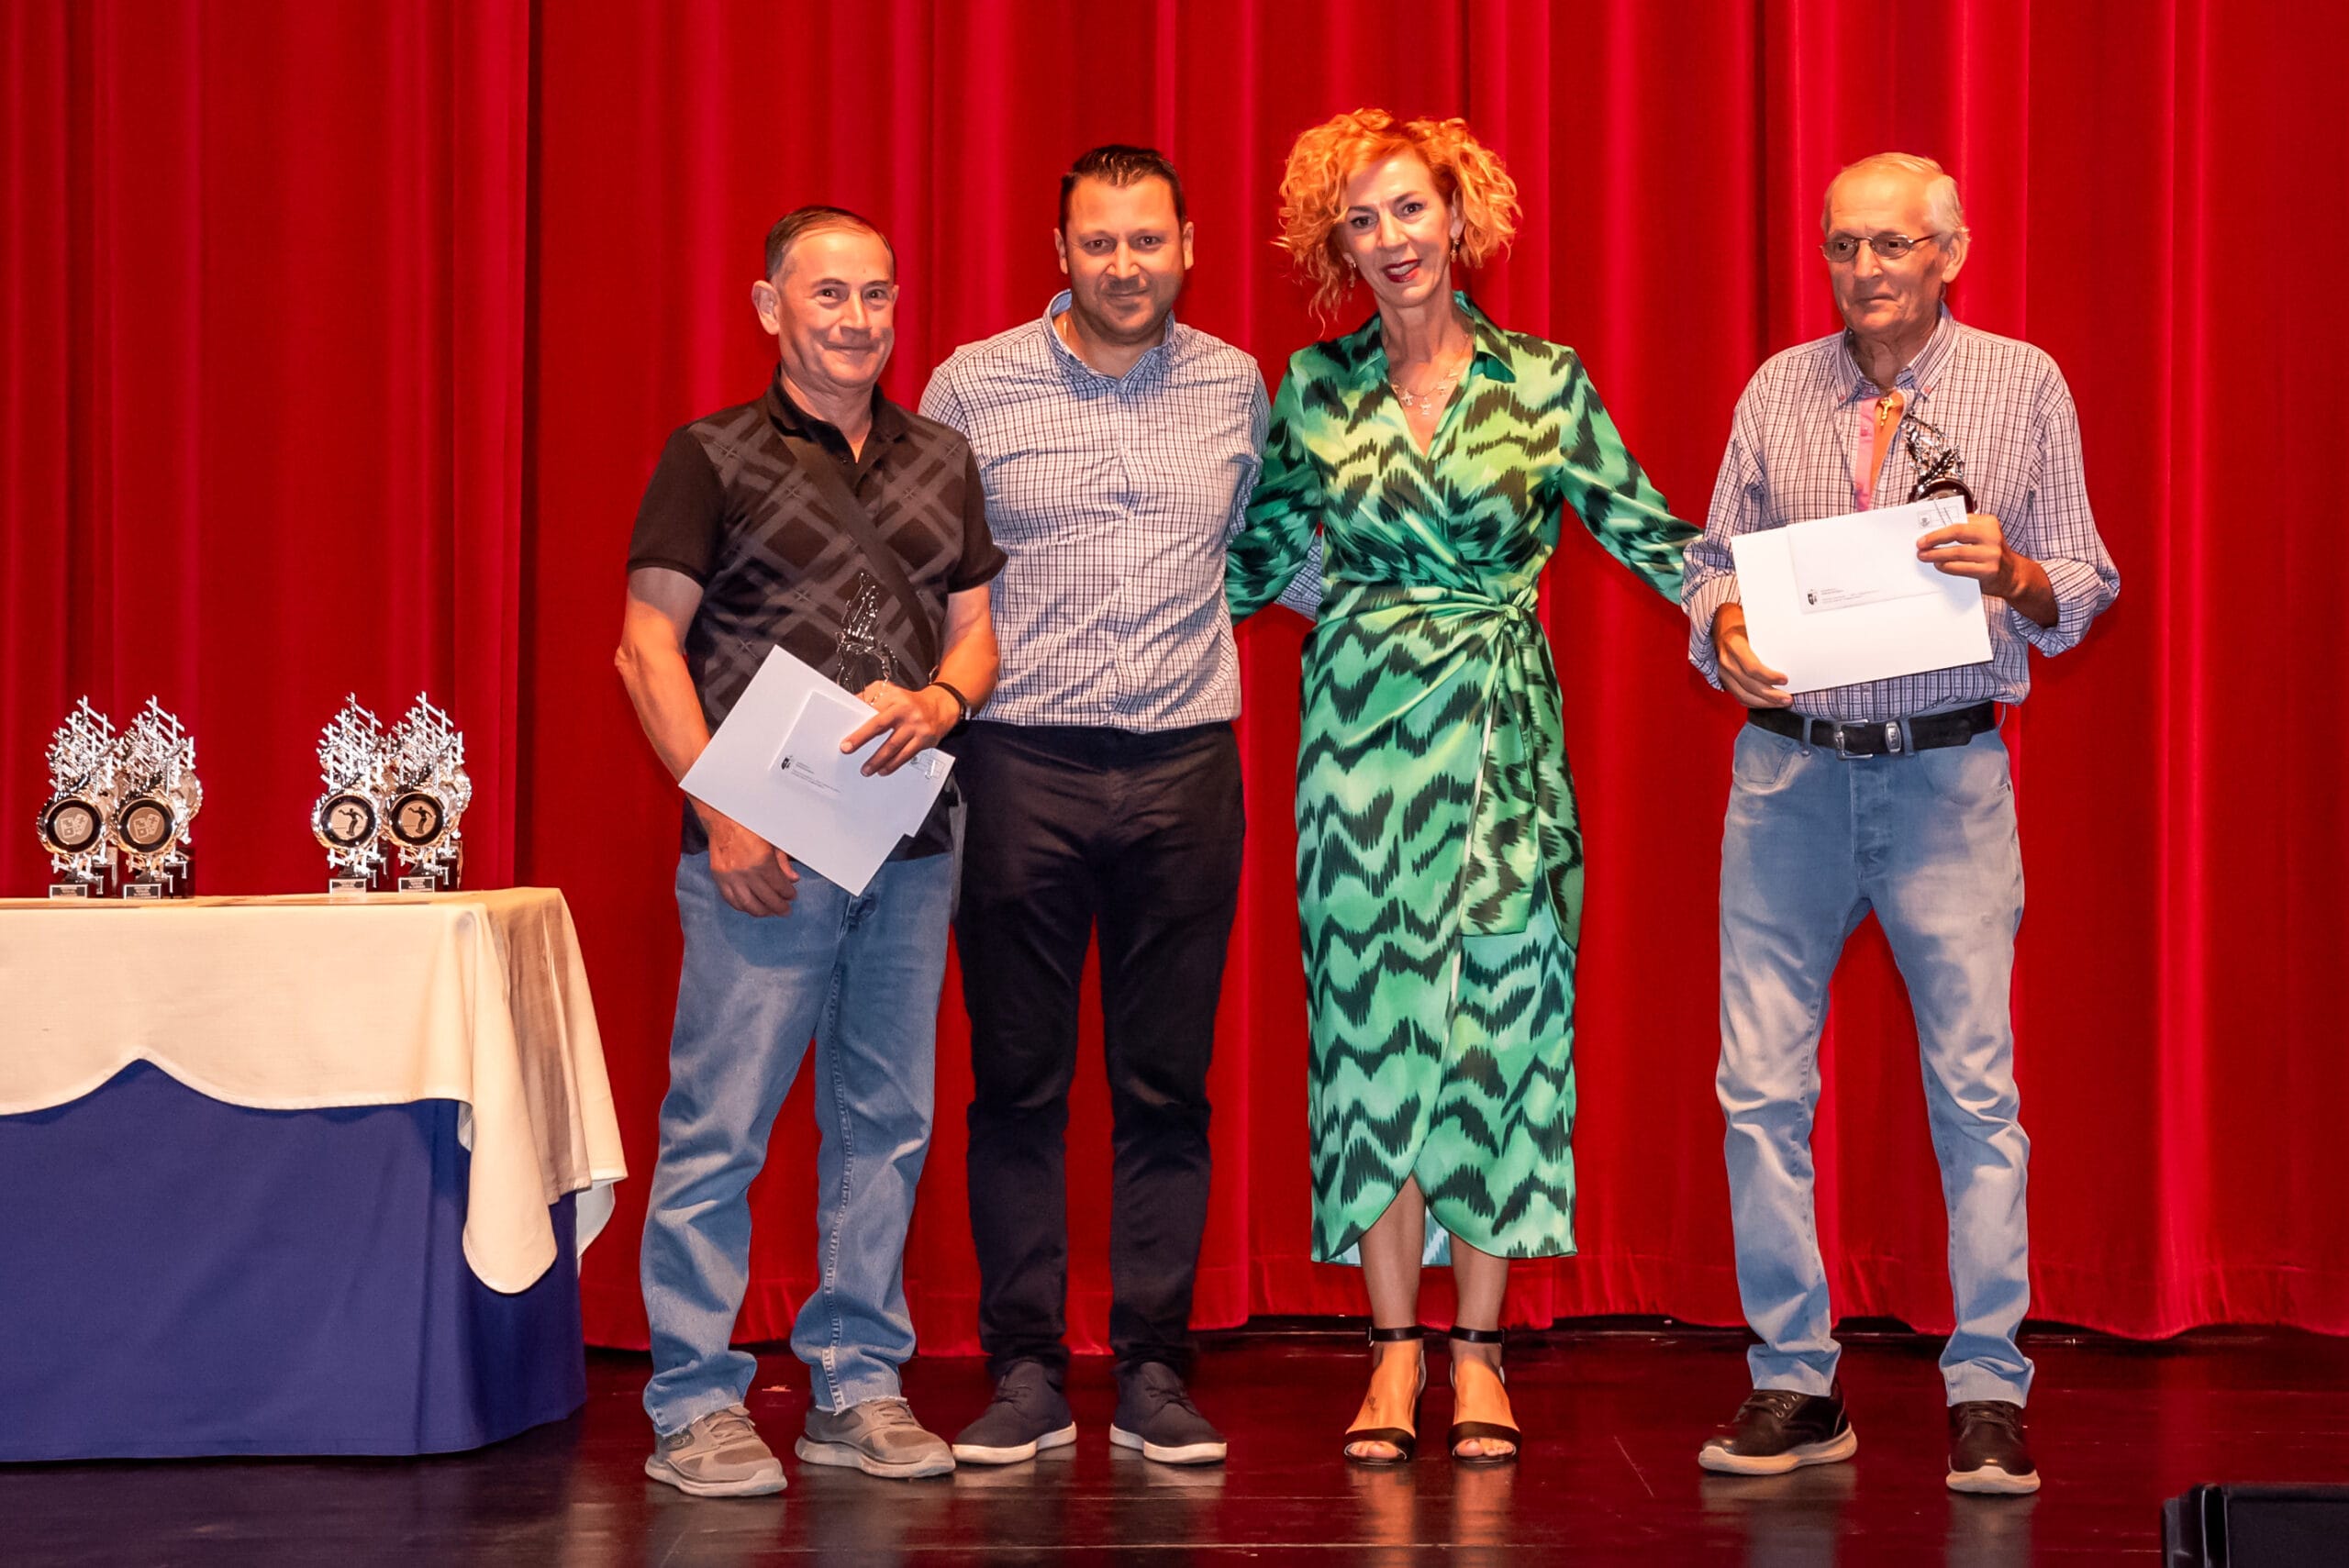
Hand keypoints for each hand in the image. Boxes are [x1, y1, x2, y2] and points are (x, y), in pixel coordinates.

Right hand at [701, 808, 798, 916]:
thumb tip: (793, 880)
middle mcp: (746, 872)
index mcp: (762, 861)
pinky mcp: (718, 877)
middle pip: (767, 899)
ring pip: (748, 904)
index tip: (792, 896)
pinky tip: (751, 907)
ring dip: (762, 911)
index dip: (788, 894)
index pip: (780, 887)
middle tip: (785, 910)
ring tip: (770, 912)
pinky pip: (731, 900)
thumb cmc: (750, 826)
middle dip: (779, 907)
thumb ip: (783, 862)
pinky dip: (742, 907)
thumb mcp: (773, 840)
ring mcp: (730, 876)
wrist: (724, 819)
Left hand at [841, 682, 958, 776]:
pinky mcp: (924, 740)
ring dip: (877, 760)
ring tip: (866, 769)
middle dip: (862, 739)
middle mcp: (906, 711)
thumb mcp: (891, 692)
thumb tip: (852, 707)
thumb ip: (871, 697)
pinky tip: (884, 769)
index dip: (859, 726)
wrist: (941, 706)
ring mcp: (916, 726)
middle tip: (848, 749)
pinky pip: (906, 755)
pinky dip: (893, 764)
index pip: (872, 712)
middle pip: (881, 727)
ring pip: (893, 746)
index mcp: (895, 698)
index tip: (846, 738)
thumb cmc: (911, 702)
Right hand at [1712, 603, 1790, 708]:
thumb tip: (1797, 643)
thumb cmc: (1744, 626)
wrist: (1722, 627)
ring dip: (1764, 703)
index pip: (1752, 667)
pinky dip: (1756, 703)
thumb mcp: (1755, 627)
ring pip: (1744, 696)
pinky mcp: (1724, 681)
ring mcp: (1723, 673)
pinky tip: (1768, 703)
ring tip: (1781, 703)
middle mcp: (1726, 660)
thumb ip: (1770, 637)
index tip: (1785, 680)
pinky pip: (1740, 698)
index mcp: (1734, 644)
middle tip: (1787, 698)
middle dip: (1770, 695)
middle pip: (1749, 685)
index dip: (1769, 677)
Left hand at [1916, 513, 2022, 597]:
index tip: (1923, 531)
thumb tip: (1934, 531)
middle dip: (1935, 538)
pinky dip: (1947, 566)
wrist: (2012, 575)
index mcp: (1989, 523)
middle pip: (1957, 532)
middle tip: (1920, 543)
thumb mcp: (1983, 536)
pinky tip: (1939, 565)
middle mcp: (1992, 536)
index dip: (1939, 525)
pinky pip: (1962, 568)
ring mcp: (1992, 554)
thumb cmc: (1991, 553)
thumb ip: (1965, 530)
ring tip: (1924, 556)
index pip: (1959, 520)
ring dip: (1936, 554)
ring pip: (1957, 552)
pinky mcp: (1989, 570)